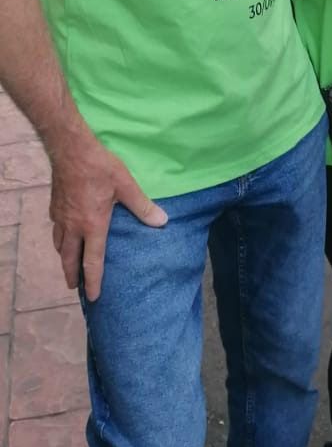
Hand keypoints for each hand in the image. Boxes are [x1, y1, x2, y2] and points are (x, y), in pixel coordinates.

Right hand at [49, 131, 167, 300]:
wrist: (70, 149)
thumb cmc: (100, 168)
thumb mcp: (126, 186)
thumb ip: (142, 206)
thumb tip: (162, 222)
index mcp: (92, 225)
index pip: (92, 261)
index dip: (93, 281)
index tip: (93, 297)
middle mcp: (73, 226)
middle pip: (70, 258)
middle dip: (72, 275)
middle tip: (74, 287)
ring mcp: (61, 216)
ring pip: (60, 245)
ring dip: (64, 257)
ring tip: (68, 263)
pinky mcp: (54, 205)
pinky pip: (56, 229)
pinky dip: (60, 238)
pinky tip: (63, 234)